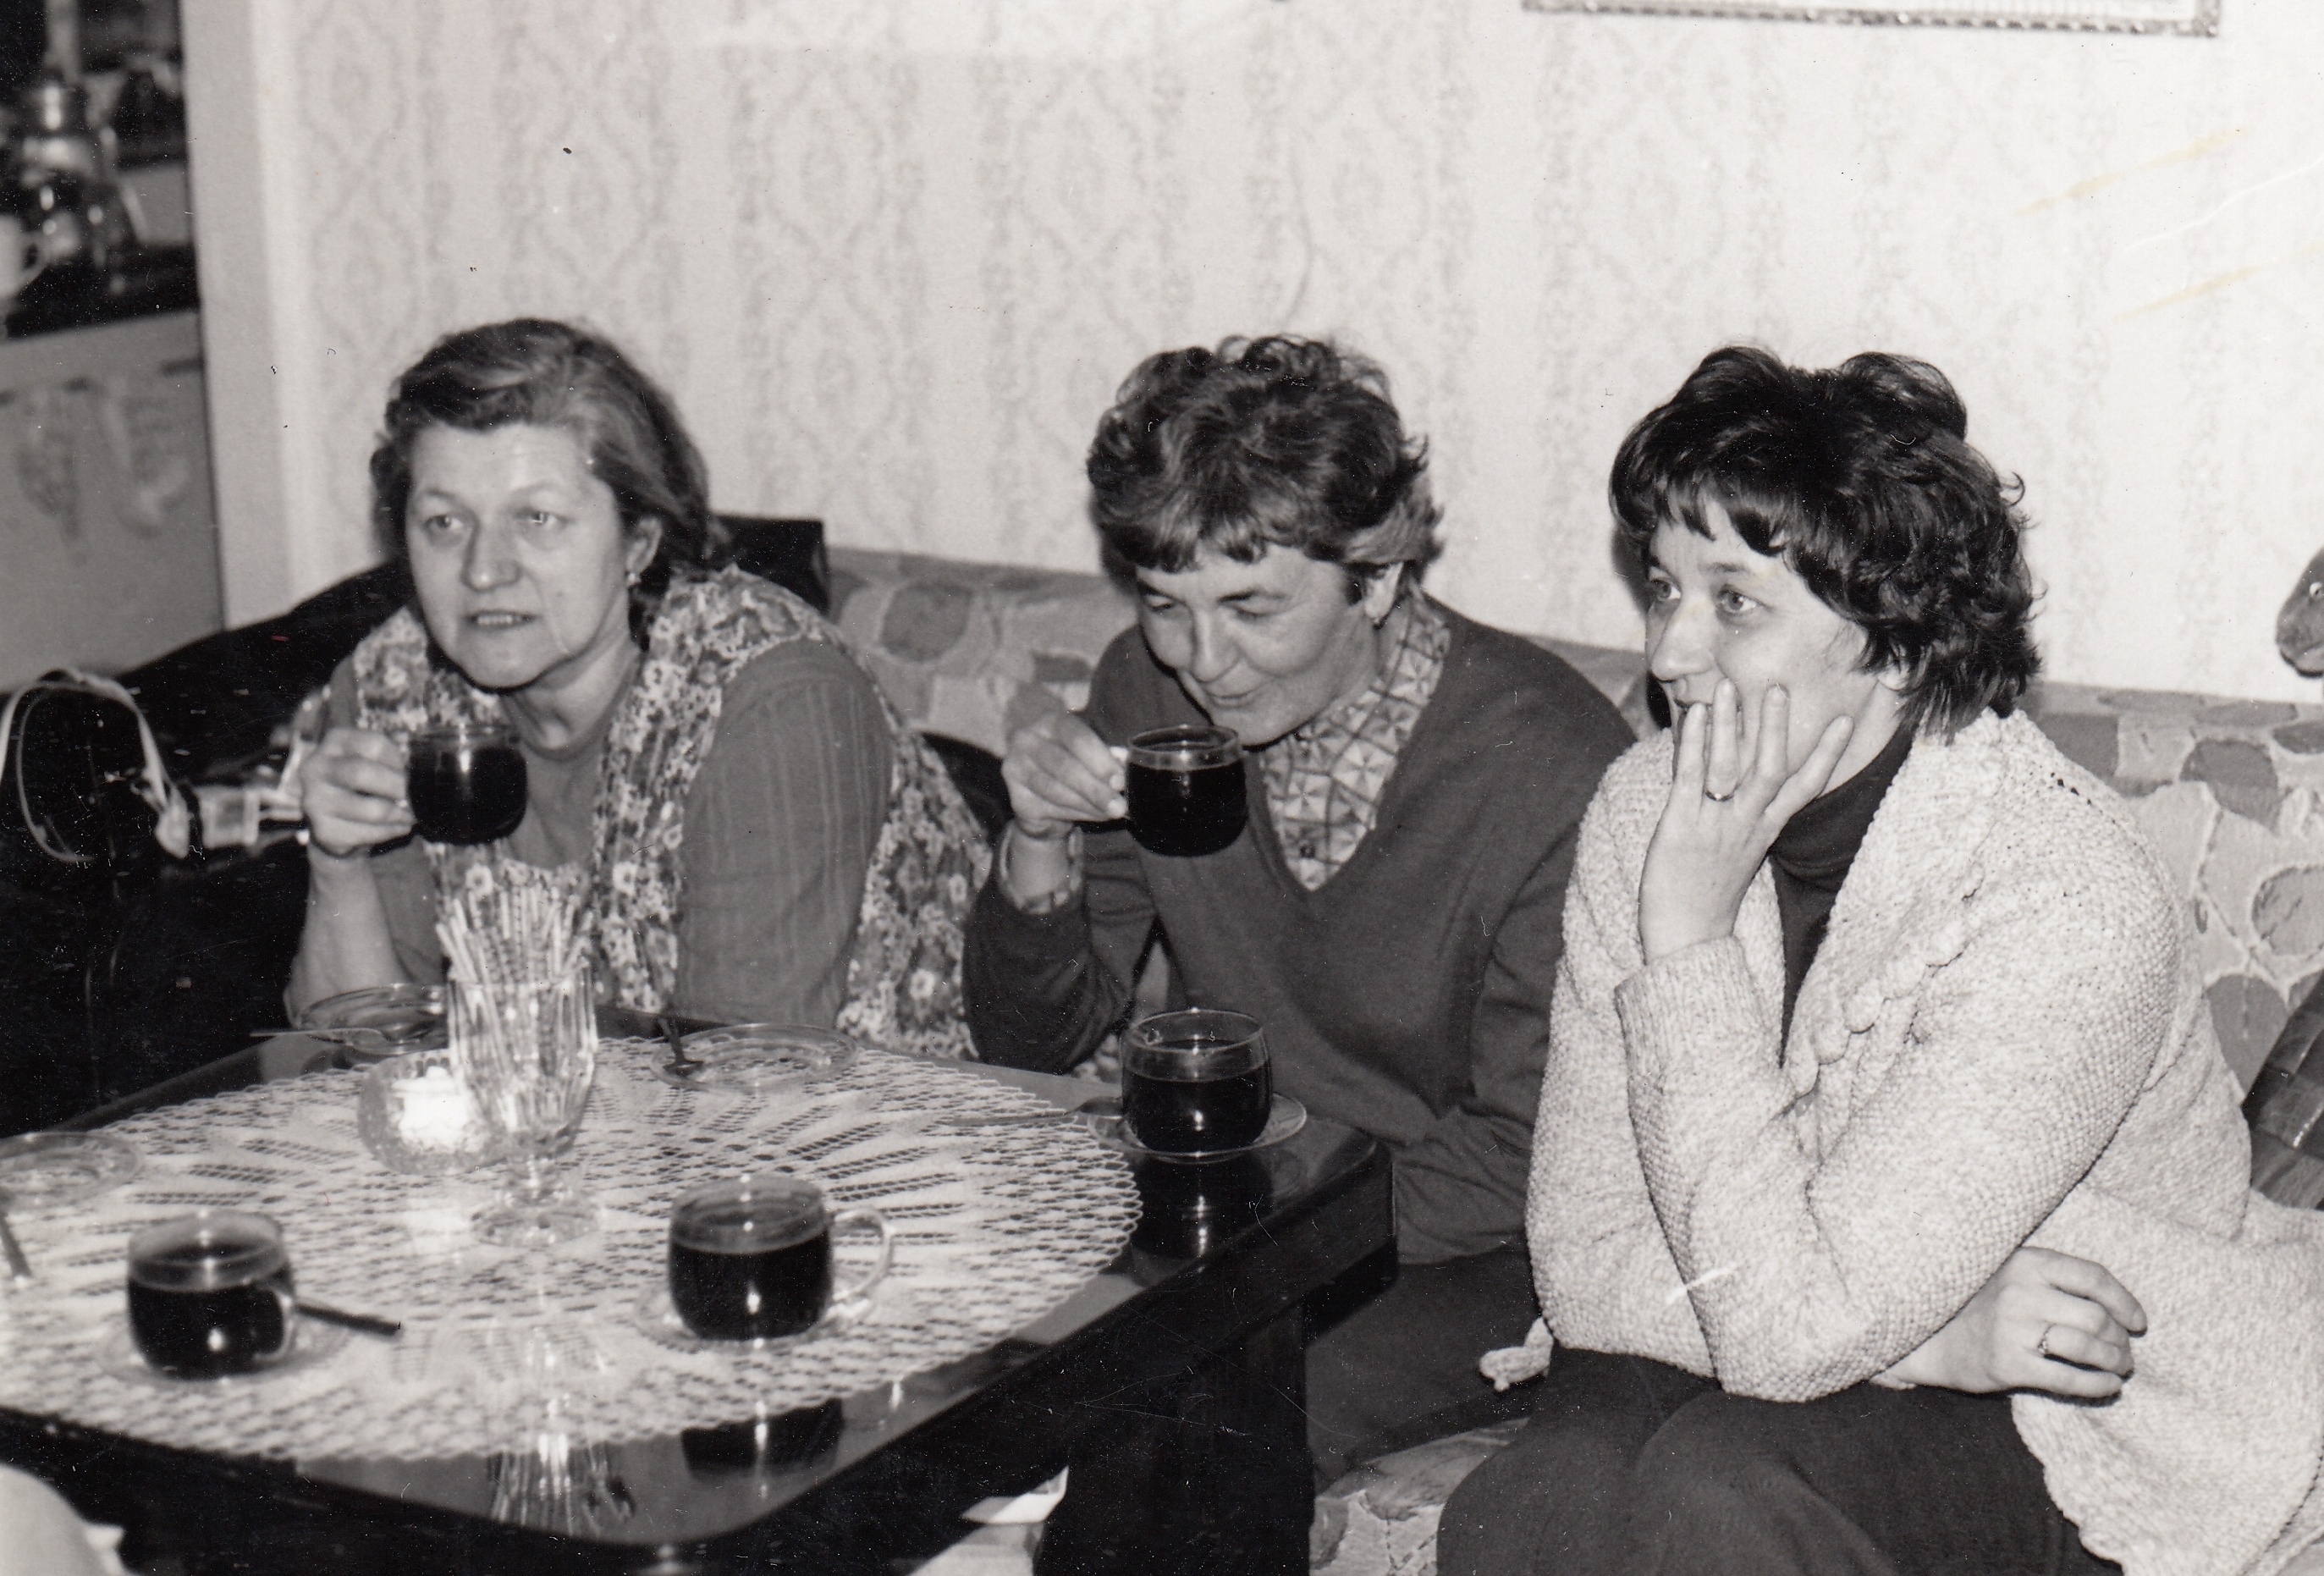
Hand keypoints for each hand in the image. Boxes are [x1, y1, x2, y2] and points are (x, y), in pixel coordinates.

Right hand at [297, 726, 413, 860]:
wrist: (336, 820)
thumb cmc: (363, 784)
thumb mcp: (374, 762)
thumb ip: (393, 760)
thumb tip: (417, 771)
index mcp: (335, 742)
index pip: (374, 745)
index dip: (399, 762)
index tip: (409, 773)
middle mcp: (317, 768)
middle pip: (362, 773)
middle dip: (397, 787)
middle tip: (413, 796)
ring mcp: (315, 801)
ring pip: (371, 810)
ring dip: (399, 814)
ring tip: (409, 814)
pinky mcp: (324, 830)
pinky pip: (368, 833)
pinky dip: (391, 831)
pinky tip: (398, 826)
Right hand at [1000, 711, 1125, 839]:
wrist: (1037, 779)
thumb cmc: (1072, 758)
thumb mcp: (1089, 750)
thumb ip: (1106, 756)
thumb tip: (1125, 766)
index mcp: (1050, 721)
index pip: (1076, 737)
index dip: (1100, 761)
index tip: (1119, 781)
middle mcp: (1027, 741)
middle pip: (1064, 767)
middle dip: (1095, 789)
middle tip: (1119, 806)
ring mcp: (1016, 768)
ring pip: (1056, 791)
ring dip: (1088, 805)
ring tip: (1111, 812)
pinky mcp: (1016, 796)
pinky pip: (1049, 808)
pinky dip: (1077, 814)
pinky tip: (1095, 814)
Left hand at [1637, 680, 1853, 961]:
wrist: (1685, 940)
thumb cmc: (1708, 897)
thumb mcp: (1738, 854)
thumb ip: (1746, 819)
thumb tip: (1744, 786)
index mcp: (1765, 831)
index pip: (1805, 788)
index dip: (1826, 754)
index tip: (1846, 722)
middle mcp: (1746, 825)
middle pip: (1772, 769)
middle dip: (1777, 728)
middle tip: (1780, 688)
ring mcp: (1715, 826)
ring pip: (1733, 768)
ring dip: (1733, 725)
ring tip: (1731, 687)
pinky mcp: (1680, 828)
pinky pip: (1690, 779)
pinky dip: (1694, 745)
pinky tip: (1694, 716)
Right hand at [1877, 1247, 2146, 1399]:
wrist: (1927, 1337)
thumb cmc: (1978, 1306)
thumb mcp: (2010, 1276)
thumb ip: (2053, 1281)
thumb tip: (2117, 1309)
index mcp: (2025, 1263)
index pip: (2092, 1277)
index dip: (2124, 1302)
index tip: (2138, 1322)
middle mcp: (2021, 1292)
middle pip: (2095, 1316)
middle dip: (2120, 1340)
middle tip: (2125, 1353)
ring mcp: (2013, 1328)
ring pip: (2087, 1346)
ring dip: (2114, 1362)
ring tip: (2119, 1369)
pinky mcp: (2008, 1363)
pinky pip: (2068, 1377)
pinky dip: (2097, 1384)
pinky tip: (2108, 1387)